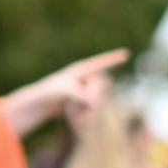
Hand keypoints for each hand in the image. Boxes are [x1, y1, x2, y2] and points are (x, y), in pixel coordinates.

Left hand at [3, 49, 127, 135]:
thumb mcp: (68, 92)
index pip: (101, 62)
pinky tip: (79, 113)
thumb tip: (96, 103)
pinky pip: (96, 101)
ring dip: (95, 103)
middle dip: (100, 92)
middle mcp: (84, 76)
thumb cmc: (52, 93)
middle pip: (104, 82)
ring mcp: (84, 86)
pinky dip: (91, 108)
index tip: (126, 54)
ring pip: (101, 93)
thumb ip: (83, 95)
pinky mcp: (83, 97)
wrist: (41, 101)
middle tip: (86, 103)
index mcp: (80, 69)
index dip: (114, 58)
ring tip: (78, 109)